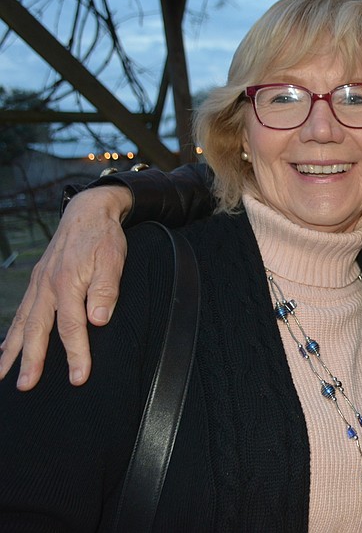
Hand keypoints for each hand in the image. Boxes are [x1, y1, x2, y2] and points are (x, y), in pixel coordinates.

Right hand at [0, 186, 130, 389]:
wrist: (88, 212)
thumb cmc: (103, 238)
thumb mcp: (113, 260)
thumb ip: (105, 289)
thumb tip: (98, 319)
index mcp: (67, 283)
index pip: (71, 327)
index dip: (76, 354)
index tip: (79, 378)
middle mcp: (47, 287)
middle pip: (37, 330)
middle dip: (32, 360)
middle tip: (26, 387)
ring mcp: (37, 285)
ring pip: (20, 323)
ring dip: (11, 351)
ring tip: (2, 376)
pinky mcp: (36, 283)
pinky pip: (19, 312)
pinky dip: (9, 333)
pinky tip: (3, 349)